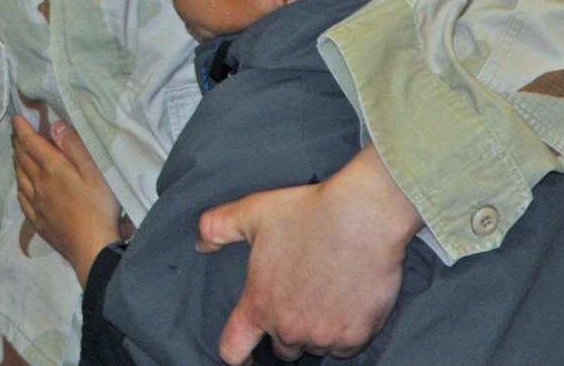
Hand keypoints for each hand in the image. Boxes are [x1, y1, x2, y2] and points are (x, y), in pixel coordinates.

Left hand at [14, 117, 120, 284]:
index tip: (16, 118)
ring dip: (17, 162)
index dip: (22, 129)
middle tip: (15, 133)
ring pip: (20, 178)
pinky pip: (22, 199)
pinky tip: (22, 187)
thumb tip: (54, 125)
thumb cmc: (97, 207)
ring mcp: (36, 204)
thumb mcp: (93, 173)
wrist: (92, 249)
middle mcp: (39, 184)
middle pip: (23, 159)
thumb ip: (74, 148)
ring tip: (17, 154)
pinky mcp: (38, 222)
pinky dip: (19, 186)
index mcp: (52, 169)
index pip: (31, 143)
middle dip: (18, 143)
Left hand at [197, 143, 421, 362]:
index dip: (235, 352)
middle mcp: (289, 327)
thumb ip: (216, 228)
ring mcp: (324, 335)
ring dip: (314, 331)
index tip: (242, 352)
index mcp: (259, 304)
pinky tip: (344, 304)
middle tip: (297, 298)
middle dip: (285, 329)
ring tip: (322, 295)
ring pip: (313, 347)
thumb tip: (201, 244)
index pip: (233, 349)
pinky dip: (343, 333)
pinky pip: (344, 348)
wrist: (362, 216)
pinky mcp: (356, 336)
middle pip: (281, 348)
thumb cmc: (307, 212)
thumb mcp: (251, 212)